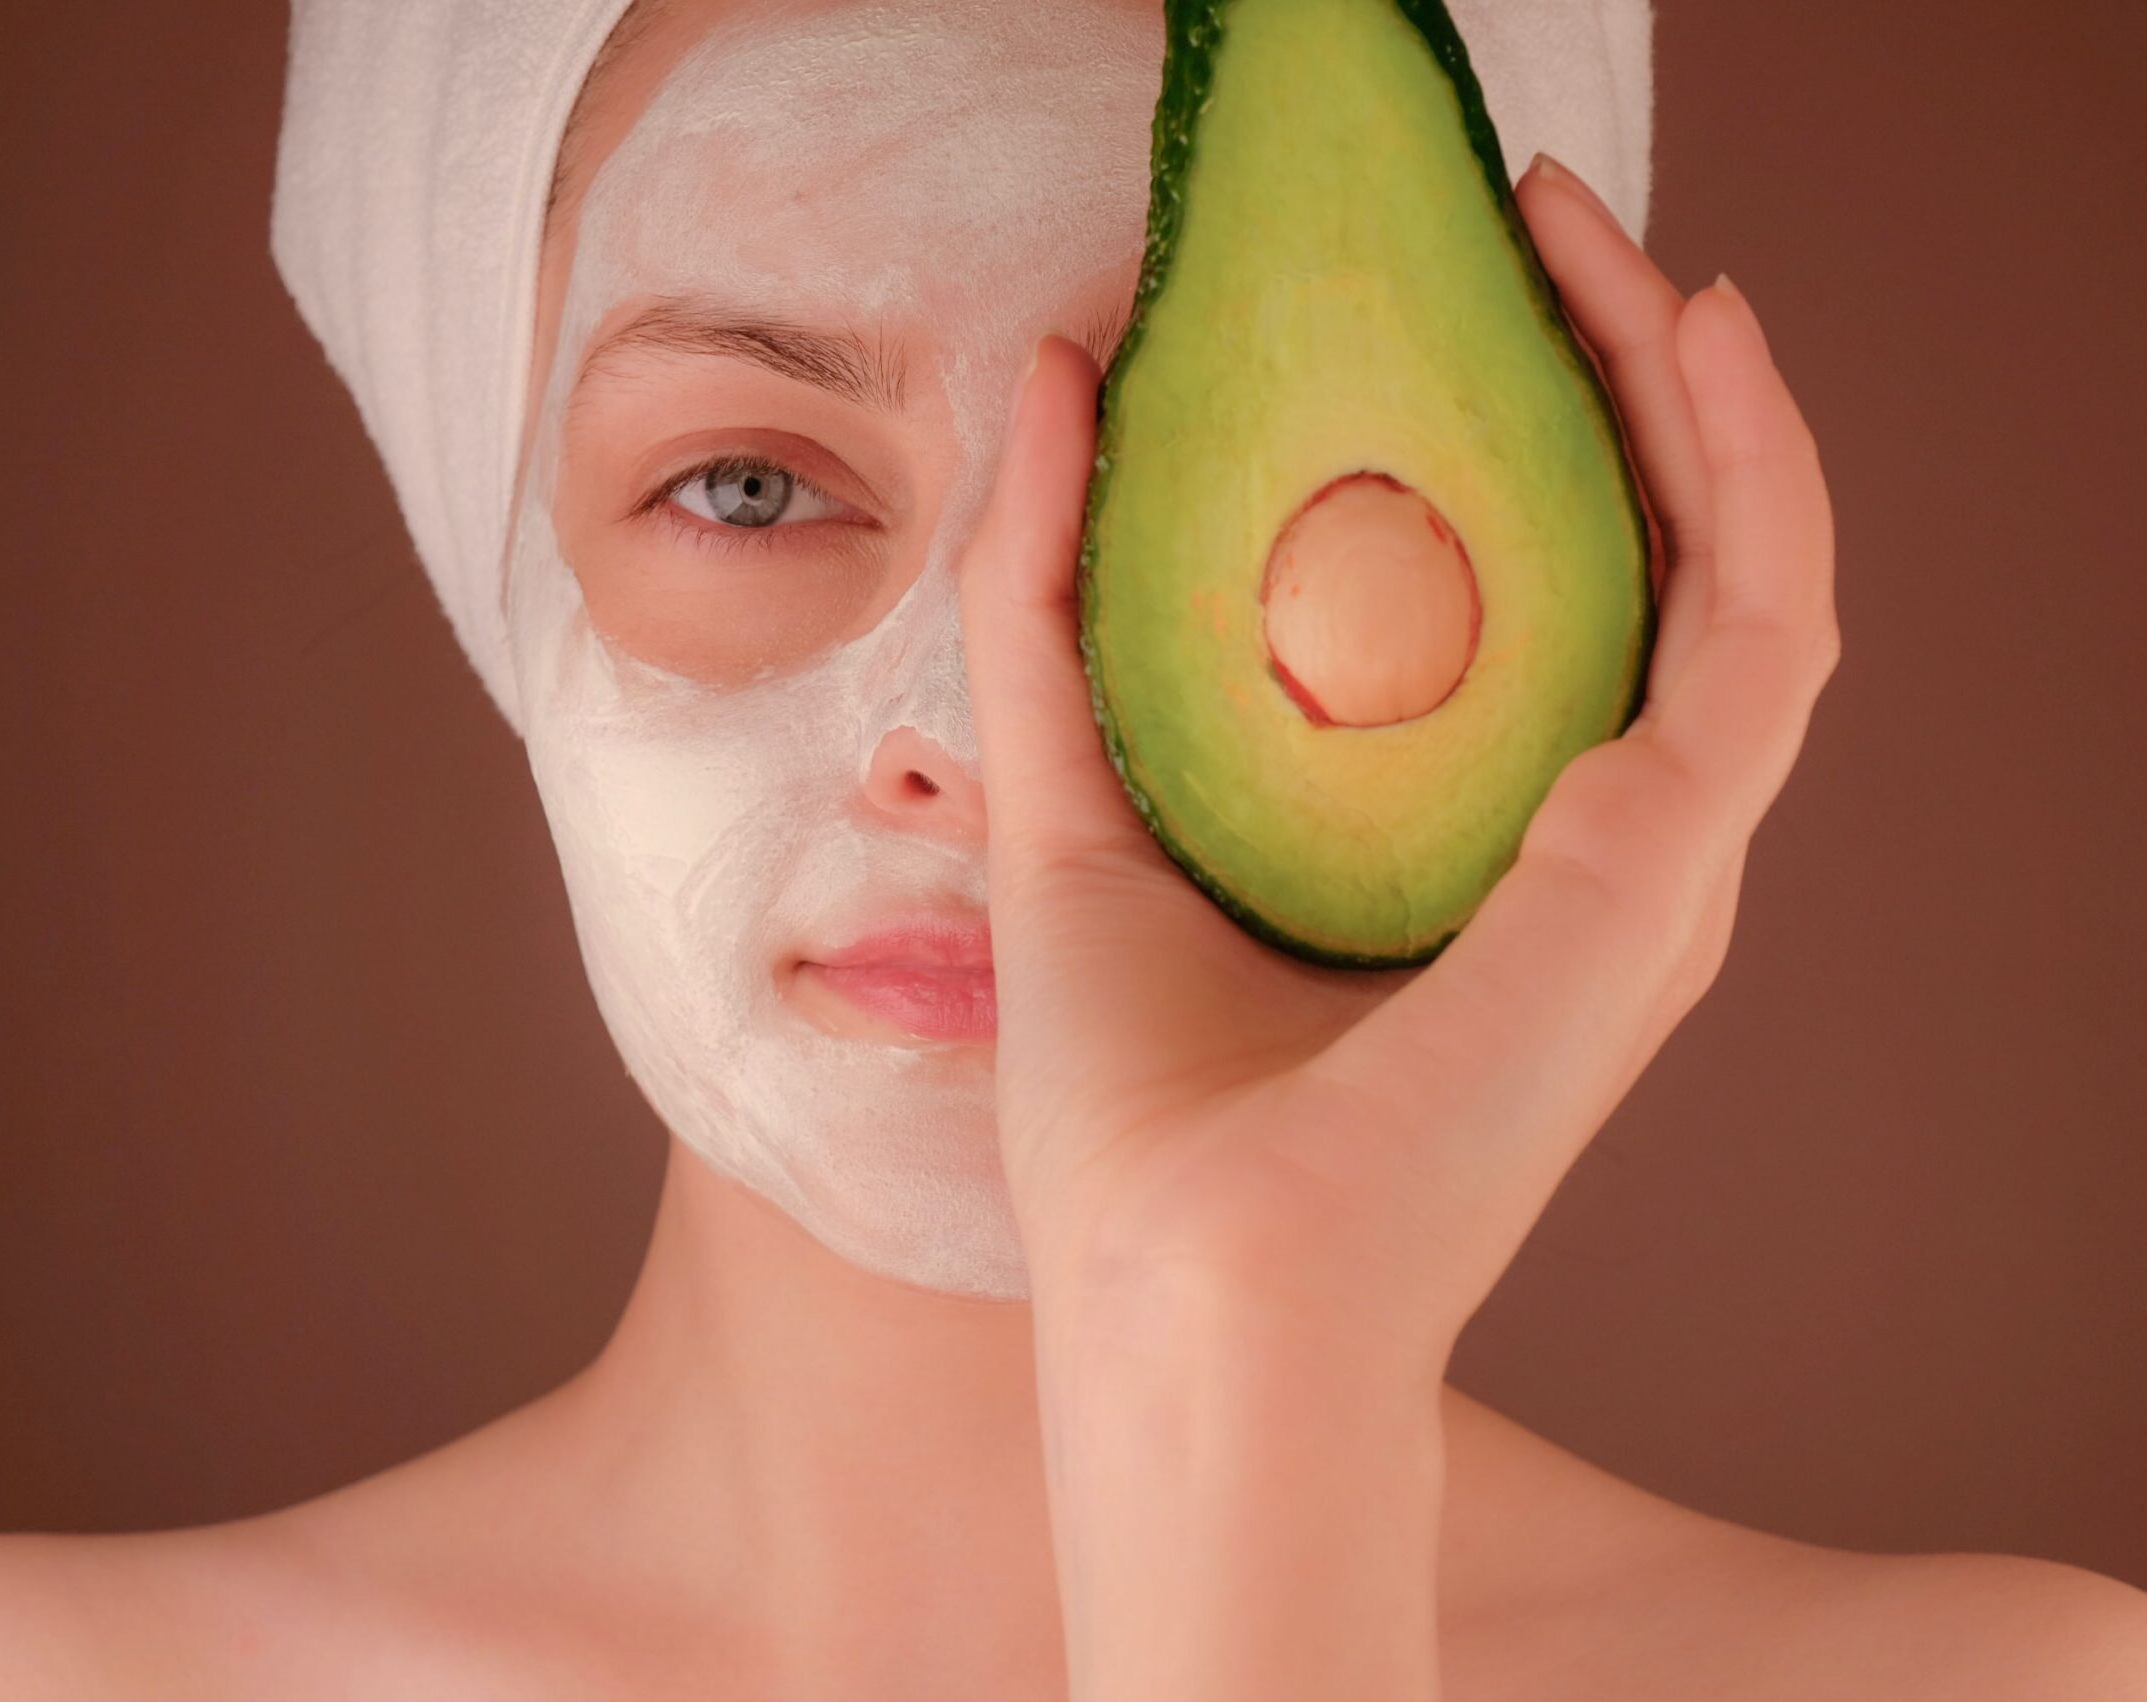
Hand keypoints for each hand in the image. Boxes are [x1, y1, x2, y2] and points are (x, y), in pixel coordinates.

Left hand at [961, 153, 1839, 1369]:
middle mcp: (1592, 859)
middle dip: (1606, 375)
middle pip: (1646, 564)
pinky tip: (1691, 336)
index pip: (1540, 604)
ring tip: (1595, 241)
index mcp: (1476, 861)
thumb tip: (1050, 372)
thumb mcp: (1069, 808)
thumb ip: (1050, 602)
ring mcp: (1652, 867)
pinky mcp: (1667, 871)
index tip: (1434, 292)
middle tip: (1529, 225)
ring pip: (1737, 567)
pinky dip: (1751, 468)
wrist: (1190, 1308)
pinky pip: (1762, 625)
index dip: (1513, 432)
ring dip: (1689, 386)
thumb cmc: (1138, 1122)